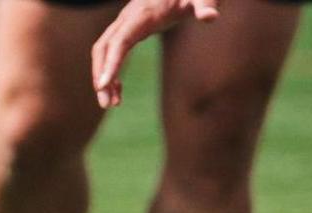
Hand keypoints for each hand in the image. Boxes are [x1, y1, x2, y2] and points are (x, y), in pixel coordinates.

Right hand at [91, 0, 223, 107]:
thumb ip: (206, 5)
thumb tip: (210, 17)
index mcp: (144, 13)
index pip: (121, 40)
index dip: (111, 62)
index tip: (103, 85)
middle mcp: (129, 17)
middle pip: (105, 47)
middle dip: (101, 75)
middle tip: (106, 104)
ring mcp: (127, 23)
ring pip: (104, 50)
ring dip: (103, 76)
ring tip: (110, 103)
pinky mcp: (129, 29)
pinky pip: (112, 52)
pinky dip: (111, 71)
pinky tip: (119, 90)